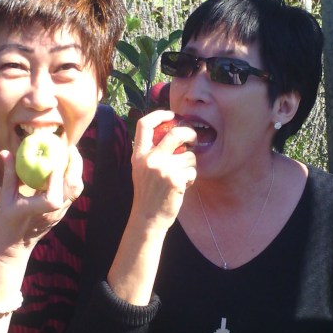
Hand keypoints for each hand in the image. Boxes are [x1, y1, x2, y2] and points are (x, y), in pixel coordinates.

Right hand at [0, 146, 83, 255]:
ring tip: (70, 154)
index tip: (54, 160)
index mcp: (35, 211)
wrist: (15, 247)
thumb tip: (6, 152)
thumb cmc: (6, 223)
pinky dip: (73, 176)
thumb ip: (9, 174)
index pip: (52, 199)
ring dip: (76, 170)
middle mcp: (52, 213)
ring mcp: (60, 213)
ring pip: (77, 190)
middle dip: (75, 165)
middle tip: (69, 147)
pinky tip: (66, 165)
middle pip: (73, 189)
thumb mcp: (4, 198)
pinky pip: (74, 192)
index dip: (56, 179)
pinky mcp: (63, 212)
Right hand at [130, 111, 196, 228]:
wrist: (148, 217)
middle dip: (190, 133)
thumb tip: (171, 133)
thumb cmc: (148, 193)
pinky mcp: (176, 180)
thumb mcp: (141, 169)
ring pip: (189, 155)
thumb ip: (151, 152)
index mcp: (138, 155)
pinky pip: (192, 170)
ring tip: (183, 174)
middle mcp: (149, 159)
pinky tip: (183, 185)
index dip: (160, 114)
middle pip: (175, 133)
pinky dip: (191, 177)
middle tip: (194, 138)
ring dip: (191, 163)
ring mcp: (163, 169)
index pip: (144, 124)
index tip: (172, 115)